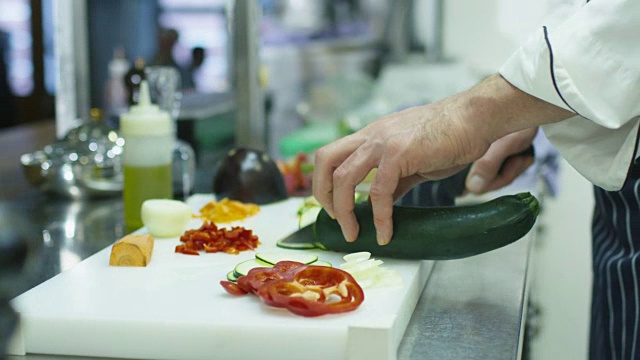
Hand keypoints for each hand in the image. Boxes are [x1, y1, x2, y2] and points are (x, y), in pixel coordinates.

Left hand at [312, 74, 572, 246]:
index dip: (323, 181)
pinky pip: (379, 192)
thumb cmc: (449, 137)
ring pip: (344, 178)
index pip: (331, 154)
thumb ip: (393, 179)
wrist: (475, 118)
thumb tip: (380, 203)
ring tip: (353, 233)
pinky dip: (379, 217)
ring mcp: (382, 142)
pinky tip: (385, 233)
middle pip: (325, 160)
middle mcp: (370, 136)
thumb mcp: (412, 160)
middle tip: (334, 219)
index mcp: (370, 135)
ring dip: (344, 211)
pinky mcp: (399, 153)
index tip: (332, 206)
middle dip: (322, 194)